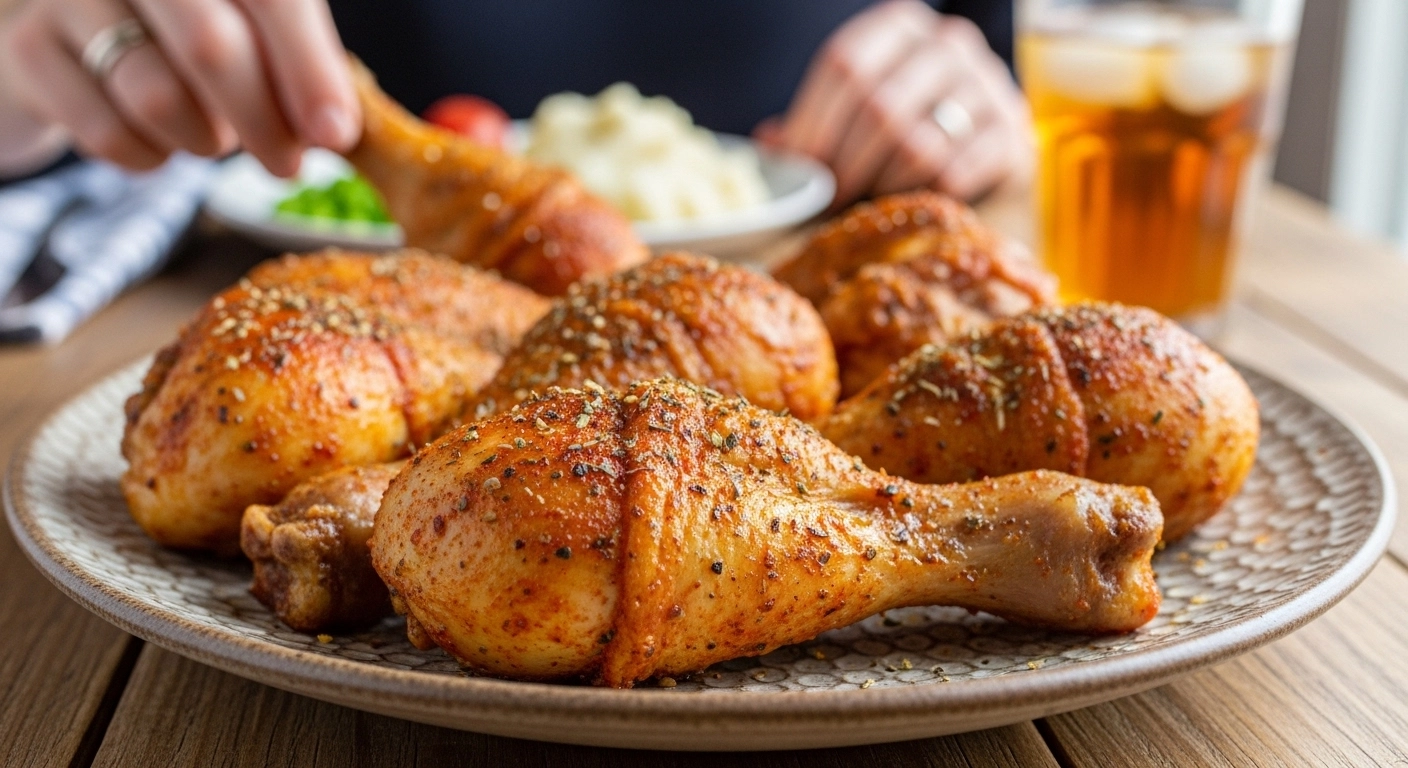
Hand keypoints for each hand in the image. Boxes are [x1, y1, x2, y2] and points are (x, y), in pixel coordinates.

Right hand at [0, 0, 357, 175]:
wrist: (65, 43)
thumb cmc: (175, 35)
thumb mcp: (244, 29)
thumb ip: (294, 62)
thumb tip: (337, 127)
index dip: (309, 68)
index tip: (336, 133)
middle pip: (211, 47)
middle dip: (264, 121)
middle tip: (288, 164)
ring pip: (158, 98)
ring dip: (203, 139)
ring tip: (209, 135)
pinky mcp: (28, 48)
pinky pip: (110, 133)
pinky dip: (150, 157)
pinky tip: (155, 140)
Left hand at [759, 0, 1031, 204]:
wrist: (987, 139)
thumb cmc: (906, 122)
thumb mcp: (855, 109)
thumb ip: (812, 125)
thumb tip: (772, 146)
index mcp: (898, 26)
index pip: (843, 64)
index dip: (812, 123)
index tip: (799, 167)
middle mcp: (948, 42)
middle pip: (878, 107)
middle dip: (844, 163)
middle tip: (830, 197)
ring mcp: (988, 84)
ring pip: (917, 144)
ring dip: (882, 183)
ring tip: (869, 199)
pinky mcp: (1013, 133)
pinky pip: (956, 174)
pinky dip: (924, 195)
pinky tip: (913, 198)